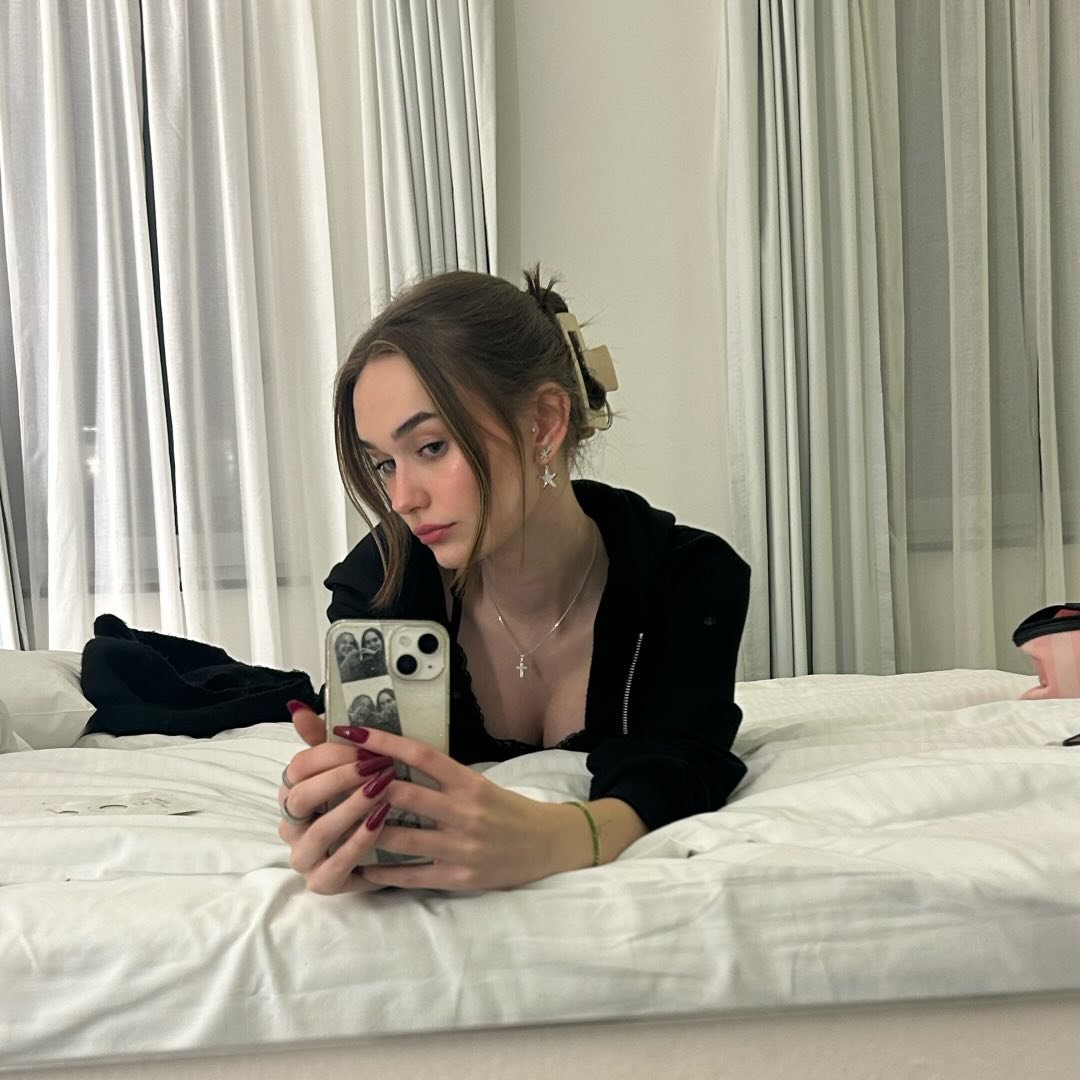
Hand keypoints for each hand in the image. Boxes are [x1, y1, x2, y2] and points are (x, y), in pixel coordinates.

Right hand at [277, 705, 400, 893]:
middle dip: (340, 778)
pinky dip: (359, 840)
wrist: (389, 849)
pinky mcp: (324, 882)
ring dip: (350, 807)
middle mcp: (291, 826)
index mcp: (292, 793)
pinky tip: (381, 820)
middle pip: (300, 798)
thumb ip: (322, 739)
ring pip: (318, 832)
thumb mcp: (347, 767)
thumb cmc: (363, 801)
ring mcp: (305, 857)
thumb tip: (296, 707)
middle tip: (375, 766)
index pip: (297, 768)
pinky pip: (337, 864)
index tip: (364, 747)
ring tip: (382, 789)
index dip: (329, 754)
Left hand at [328, 722, 616, 891]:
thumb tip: (391, 763)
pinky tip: (359, 867)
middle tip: (329, 781)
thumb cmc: (506, 811)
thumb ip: (440, 778)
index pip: (420, 755)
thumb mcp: (478, 785)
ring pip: (399, 836)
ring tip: (333, 824)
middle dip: (362, 787)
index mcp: (467, 782)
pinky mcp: (458, 877)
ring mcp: (460, 846)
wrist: (546, 845)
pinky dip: (382, 872)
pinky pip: (411, 875)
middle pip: (402, 794)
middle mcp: (463, 811)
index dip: (384, 743)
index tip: (352, 732)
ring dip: (363, 830)